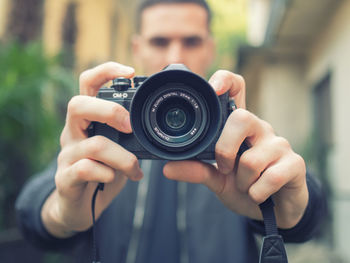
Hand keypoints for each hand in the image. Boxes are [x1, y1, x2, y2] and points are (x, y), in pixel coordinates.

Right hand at [41, 62, 143, 237]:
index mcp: (86, 119)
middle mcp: (72, 132)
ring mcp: (66, 155)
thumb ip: (127, 132)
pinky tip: (115, 178)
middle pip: (78, 104)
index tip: (131, 71)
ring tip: (135, 170)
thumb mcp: (116, 145)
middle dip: (110, 111)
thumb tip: (152, 119)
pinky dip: (108, 173)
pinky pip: (85, 169)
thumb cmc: (102, 170)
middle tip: (130, 126)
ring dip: (124, 157)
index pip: (87, 83)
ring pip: (94, 144)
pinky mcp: (65, 179)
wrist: (79, 205)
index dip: (106, 71)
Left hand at [163, 70, 308, 228]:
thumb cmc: (245, 187)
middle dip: (225, 149)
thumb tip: (167, 169)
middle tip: (225, 168)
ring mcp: (279, 145)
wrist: (273, 210)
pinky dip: (258, 193)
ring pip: (252, 158)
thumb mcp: (217, 180)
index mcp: (239, 128)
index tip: (213, 88)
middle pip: (242, 117)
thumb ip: (196, 171)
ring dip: (243, 182)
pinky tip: (260, 194)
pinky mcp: (295, 164)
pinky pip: (271, 177)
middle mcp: (260, 129)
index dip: (226, 80)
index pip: (237, 89)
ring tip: (247, 186)